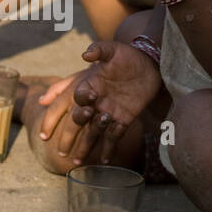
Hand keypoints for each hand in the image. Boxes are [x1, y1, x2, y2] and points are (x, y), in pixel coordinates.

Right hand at [58, 41, 161, 164]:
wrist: (149, 64)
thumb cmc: (127, 56)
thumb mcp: (113, 49)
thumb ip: (100, 50)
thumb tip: (86, 54)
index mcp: (88, 86)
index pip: (70, 100)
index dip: (63, 111)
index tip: (69, 113)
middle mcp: (94, 102)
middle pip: (76, 121)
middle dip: (68, 135)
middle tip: (61, 149)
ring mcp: (108, 112)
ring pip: (92, 132)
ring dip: (85, 146)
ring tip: (77, 161)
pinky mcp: (123, 119)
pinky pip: (114, 137)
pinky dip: (109, 149)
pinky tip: (105, 161)